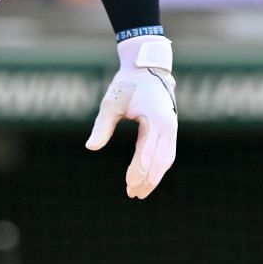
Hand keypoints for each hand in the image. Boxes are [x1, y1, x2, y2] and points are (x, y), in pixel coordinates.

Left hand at [86, 34, 176, 198]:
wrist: (147, 68)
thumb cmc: (126, 85)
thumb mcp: (111, 103)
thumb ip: (102, 126)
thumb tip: (91, 147)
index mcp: (155, 120)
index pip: (147, 153)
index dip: (137, 171)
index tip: (128, 185)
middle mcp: (168, 125)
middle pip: (160, 161)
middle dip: (146, 180)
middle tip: (133, 195)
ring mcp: (171, 128)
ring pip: (166, 160)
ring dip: (154, 177)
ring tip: (140, 192)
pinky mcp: (170, 129)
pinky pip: (167, 153)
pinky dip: (159, 167)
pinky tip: (148, 178)